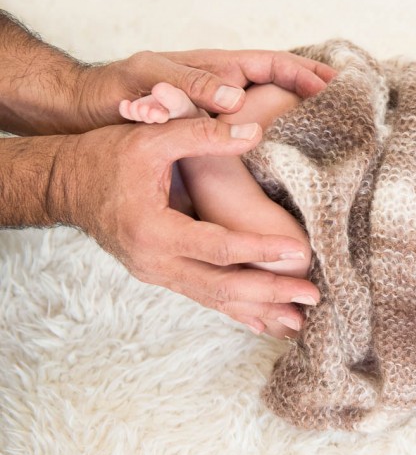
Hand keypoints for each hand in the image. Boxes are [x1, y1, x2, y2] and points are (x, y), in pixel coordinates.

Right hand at [48, 116, 320, 338]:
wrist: (62, 185)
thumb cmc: (105, 156)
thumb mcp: (152, 139)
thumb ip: (202, 134)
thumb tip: (255, 131)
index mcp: (153, 230)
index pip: (218, 247)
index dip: (260, 250)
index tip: (300, 251)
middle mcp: (154, 262)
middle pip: (221, 286)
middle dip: (270, 293)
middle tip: (314, 295)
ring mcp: (156, 273)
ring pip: (214, 298)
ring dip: (259, 309)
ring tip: (301, 321)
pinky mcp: (161, 275)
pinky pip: (204, 297)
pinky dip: (236, 311)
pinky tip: (266, 323)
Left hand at [67, 48, 337, 132]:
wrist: (84, 114)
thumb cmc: (114, 91)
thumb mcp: (149, 80)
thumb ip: (190, 86)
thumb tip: (236, 99)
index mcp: (216, 68)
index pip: (273, 64)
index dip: (306, 73)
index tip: (334, 87)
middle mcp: (223, 88)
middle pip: (280, 88)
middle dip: (314, 98)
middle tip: (350, 114)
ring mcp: (219, 113)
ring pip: (270, 115)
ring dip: (299, 124)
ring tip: (331, 143)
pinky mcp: (210, 138)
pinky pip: (251, 140)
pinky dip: (275, 148)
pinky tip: (290, 169)